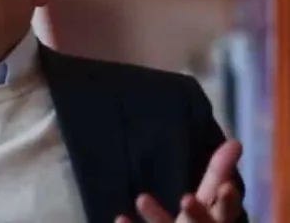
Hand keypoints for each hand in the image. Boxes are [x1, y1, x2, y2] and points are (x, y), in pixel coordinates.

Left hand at [115, 140, 242, 222]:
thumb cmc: (199, 222)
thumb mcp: (209, 200)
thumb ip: (219, 173)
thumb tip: (237, 142)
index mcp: (216, 220)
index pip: (226, 211)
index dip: (228, 201)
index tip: (228, 187)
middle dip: (197, 214)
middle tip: (186, 198)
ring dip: (157, 217)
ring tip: (141, 197)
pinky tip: (120, 217)